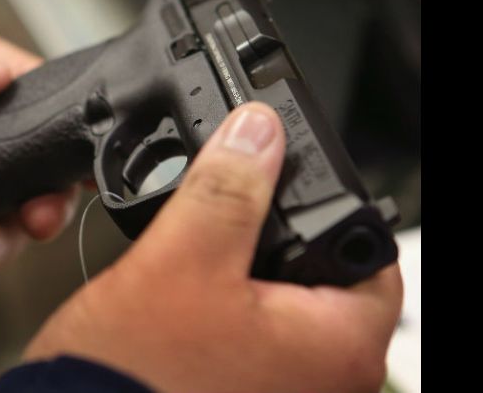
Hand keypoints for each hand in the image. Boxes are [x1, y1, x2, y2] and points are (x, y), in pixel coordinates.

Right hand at [24, 102, 402, 392]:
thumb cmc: (132, 374)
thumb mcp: (180, 261)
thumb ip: (225, 191)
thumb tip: (257, 131)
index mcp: (332, 347)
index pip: (366, 247)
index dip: (328, 198)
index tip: (286, 175)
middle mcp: (319, 376)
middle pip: (323, 269)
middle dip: (278, 228)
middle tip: (238, 202)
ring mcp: (278, 384)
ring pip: (282, 294)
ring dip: (248, 259)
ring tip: (210, 239)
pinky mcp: (240, 384)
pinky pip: (253, 323)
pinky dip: (230, 292)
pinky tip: (197, 277)